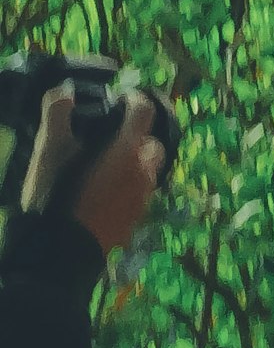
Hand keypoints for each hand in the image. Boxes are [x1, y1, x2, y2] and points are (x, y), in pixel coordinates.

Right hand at [24, 84, 166, 259]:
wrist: (57, 256)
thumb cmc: (55, 198)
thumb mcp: (49, 152)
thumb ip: (57, 114)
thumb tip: (64, 91)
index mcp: (127, 149)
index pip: (144, 110)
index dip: (133, 100)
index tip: (119, 101)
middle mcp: (142, 173)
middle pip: (151, 144)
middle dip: (137, 138)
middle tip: (112, 141)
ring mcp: (140, 202)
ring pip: (146, 174)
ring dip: (133, 168)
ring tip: (105, 171)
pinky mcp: (132, 226)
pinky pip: (137, 200)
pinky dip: (127, 193)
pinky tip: (103, 198)